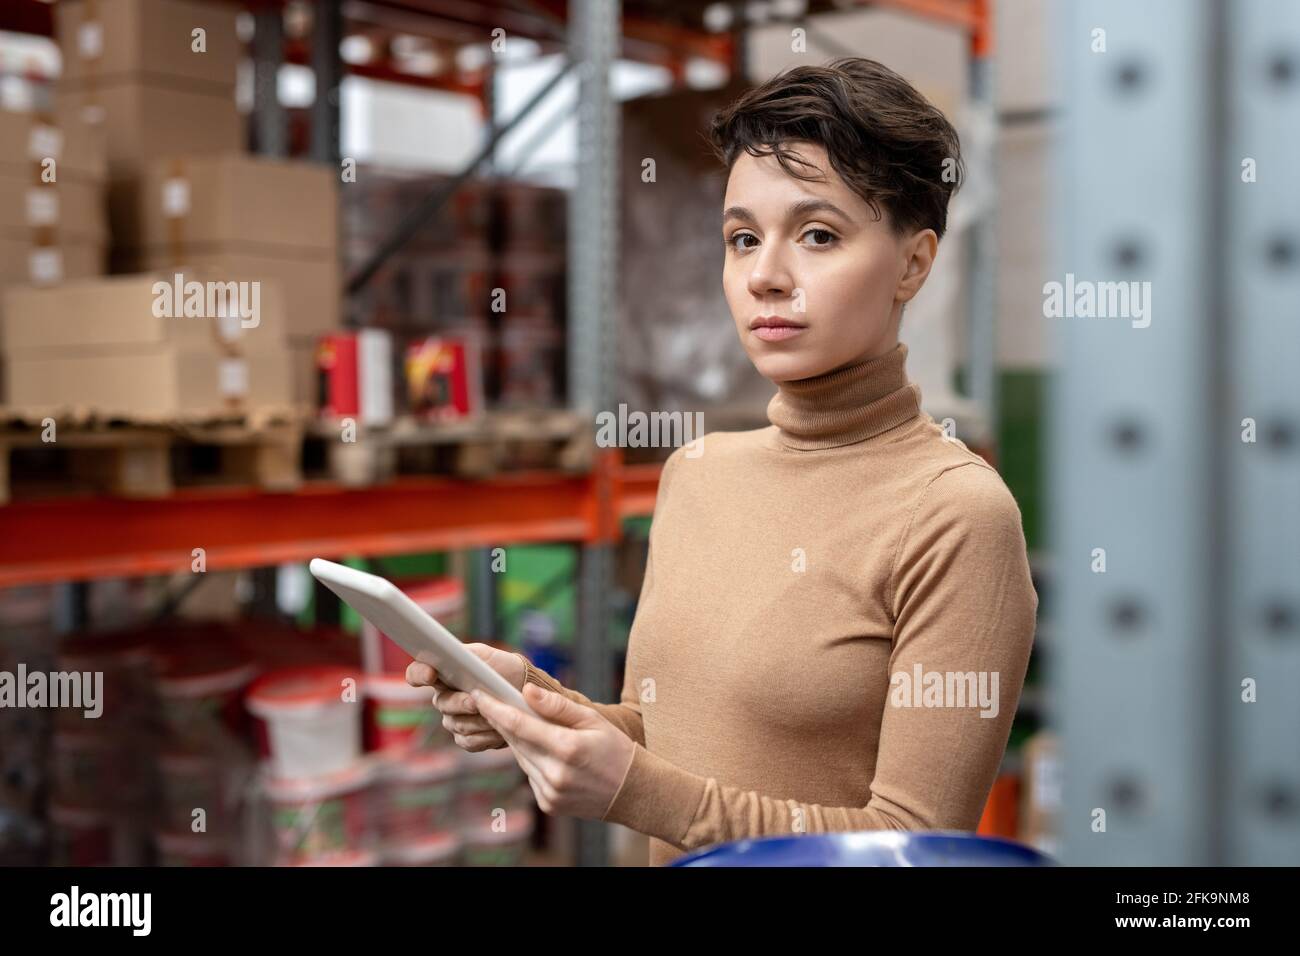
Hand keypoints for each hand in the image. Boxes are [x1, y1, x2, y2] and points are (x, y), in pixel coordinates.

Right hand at [405, 644, 526, 751]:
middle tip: (476, 700)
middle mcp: (444, 698)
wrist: (527, 694)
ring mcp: (454, 720)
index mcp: (443, 674)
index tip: (430, 674)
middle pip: (442, 704)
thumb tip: (447, 654)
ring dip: (478, 719)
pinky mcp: (467, 739)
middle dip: (461, 702)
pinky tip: (499, 730)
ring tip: (499, 713)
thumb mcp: (486, 655)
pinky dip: (485, 736)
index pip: (417, 674)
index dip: (419, 674)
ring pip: (456, 724)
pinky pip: (468, 741)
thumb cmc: (505, 669)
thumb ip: (464, 653)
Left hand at [470, 683, 636, 820]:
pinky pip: (530, 774)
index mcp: (567, 748)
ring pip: (521, 758)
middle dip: (500, 720)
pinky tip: (538, 748)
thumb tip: (526, 691)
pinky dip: (530, 759)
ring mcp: (550, 793)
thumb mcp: (592, 720)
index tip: (479, 695)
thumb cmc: (616, 749)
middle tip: (487, 701)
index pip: (519, 725)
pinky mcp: (548, 804)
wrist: (634, 793)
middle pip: (515, 741)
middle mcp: (555, 774)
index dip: (495, 709)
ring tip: (512, 720)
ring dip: (515, 739)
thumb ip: (557, 706)